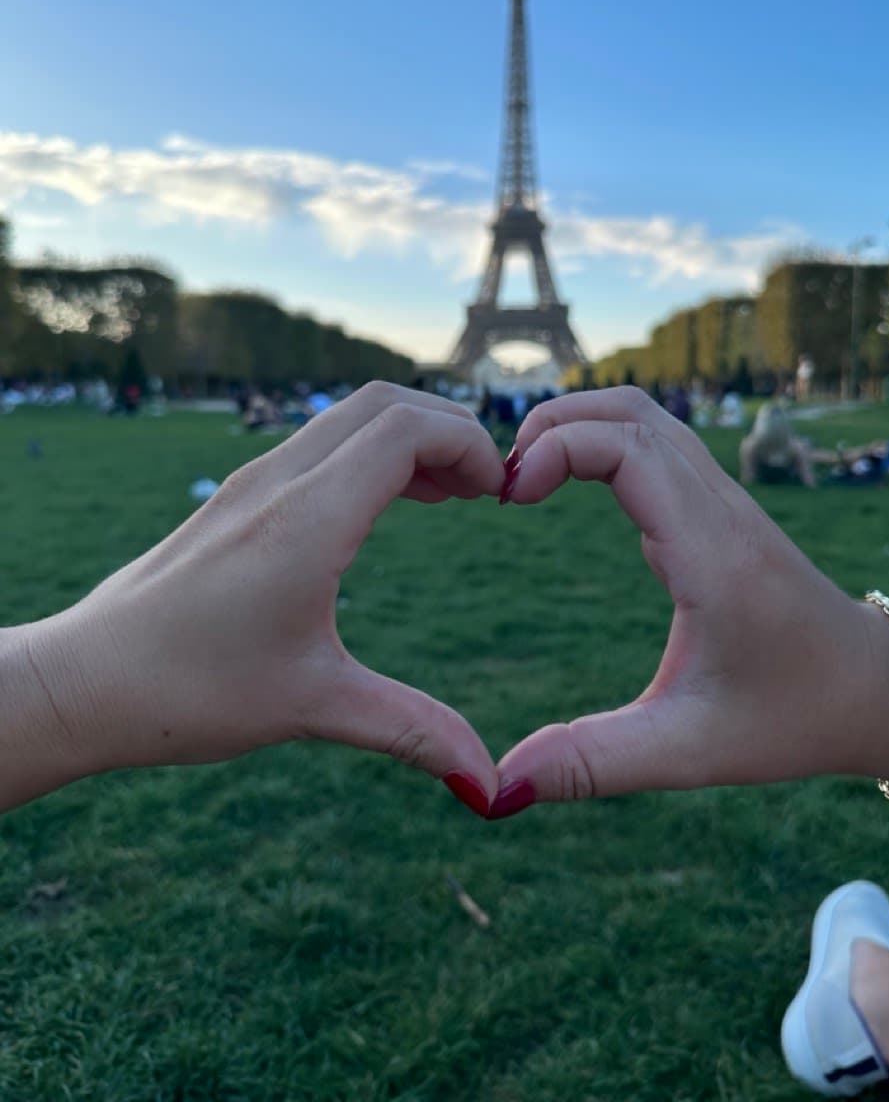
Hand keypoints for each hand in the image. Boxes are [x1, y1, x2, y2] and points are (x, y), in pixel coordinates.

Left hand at [25, 384, 502, 810]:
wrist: (84, 680)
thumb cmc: (189, 691)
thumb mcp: (314, 707)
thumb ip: (412, 731)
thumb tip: (490, 789)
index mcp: (307, 519)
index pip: (406, 429)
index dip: (470, 444)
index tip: (501, 495)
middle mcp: (279, 482)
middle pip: (383, 402)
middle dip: (449, 428)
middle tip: (487, 488)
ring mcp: (251, 483)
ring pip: (347, 417)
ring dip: (408, 437)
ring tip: (452, 494)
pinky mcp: (236, 498)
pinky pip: (318, 444)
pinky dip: (369, 453)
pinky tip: (385, 507)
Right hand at [495, 388, 888, 809]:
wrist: (872, 688)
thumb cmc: (789, 718)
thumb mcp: (687, 751)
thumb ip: (591, 765)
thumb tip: (496, 788)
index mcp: (712, 554)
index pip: (627, 447)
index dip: (557, 449)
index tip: (509, 498)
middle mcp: (719, 510)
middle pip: (630, 412)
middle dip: (553, 424)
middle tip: (501, 482)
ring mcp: (722, 500)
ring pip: (644, 417)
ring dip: (576, 425)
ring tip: (522, 479)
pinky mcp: (717, 507)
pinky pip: (654, 442)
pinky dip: (599, 440)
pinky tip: (563, 485)